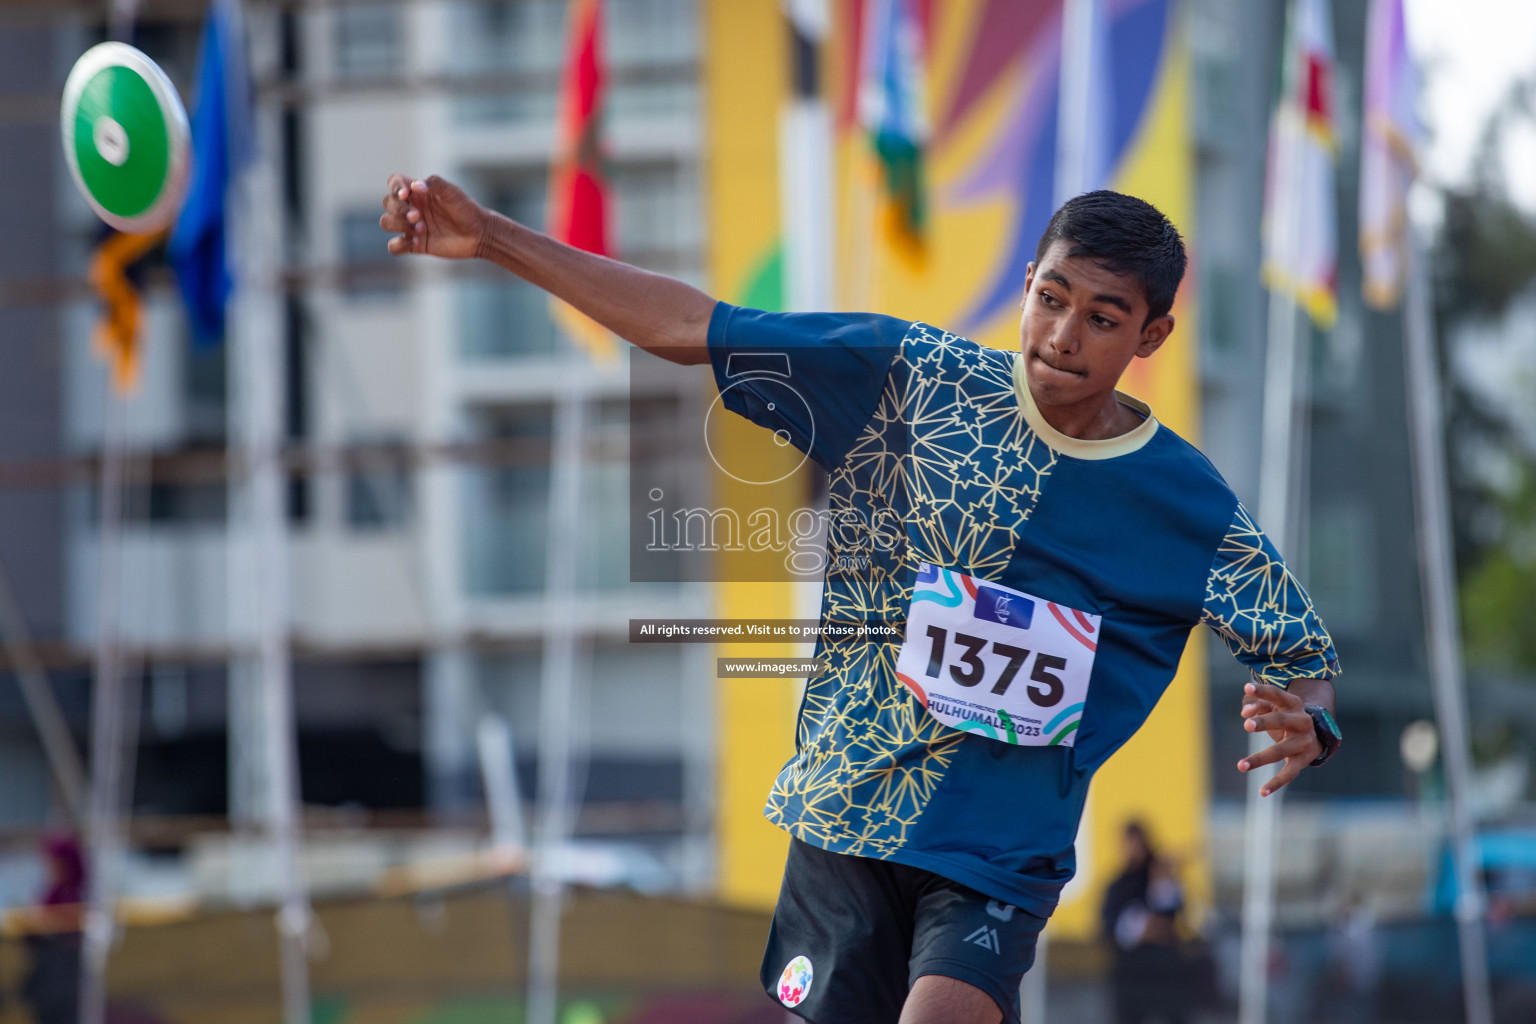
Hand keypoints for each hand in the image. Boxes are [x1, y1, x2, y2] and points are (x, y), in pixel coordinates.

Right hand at [380, 173, 488, 259]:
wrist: (479, 234)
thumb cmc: (467, 210)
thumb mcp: (453, 193)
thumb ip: (435, 184)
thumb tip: (414, 186)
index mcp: (418, 192)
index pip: (395, 183)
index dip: (395, 187)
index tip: (406, 194)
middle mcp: (411, 207)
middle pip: (388, 203)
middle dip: (399, 210)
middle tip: (418, 217)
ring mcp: (411, 227)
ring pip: (386, 223)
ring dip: (398, 225)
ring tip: (422, 229)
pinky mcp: (415, 245)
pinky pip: (394, 246)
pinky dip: (399, 245)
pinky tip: (418, 243)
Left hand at [1237, 681, 1321, 796]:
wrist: (1316, 733)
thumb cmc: (1285, 714)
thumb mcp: (1273, 705)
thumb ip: (1256, 704)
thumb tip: (1245, 713)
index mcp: (1293, 704)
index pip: (1277, 695)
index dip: (1262, 692)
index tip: (1246, 688)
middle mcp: (1301, 721)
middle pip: (1281, 720)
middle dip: (1264, 722)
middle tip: (1246, 725)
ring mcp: (1303, 742)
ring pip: (1281, 750)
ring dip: (1261, 758)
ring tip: (1240, 765)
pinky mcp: (1303, 760)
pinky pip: (1289, 773)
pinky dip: (1276, 783)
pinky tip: (1262, 792)